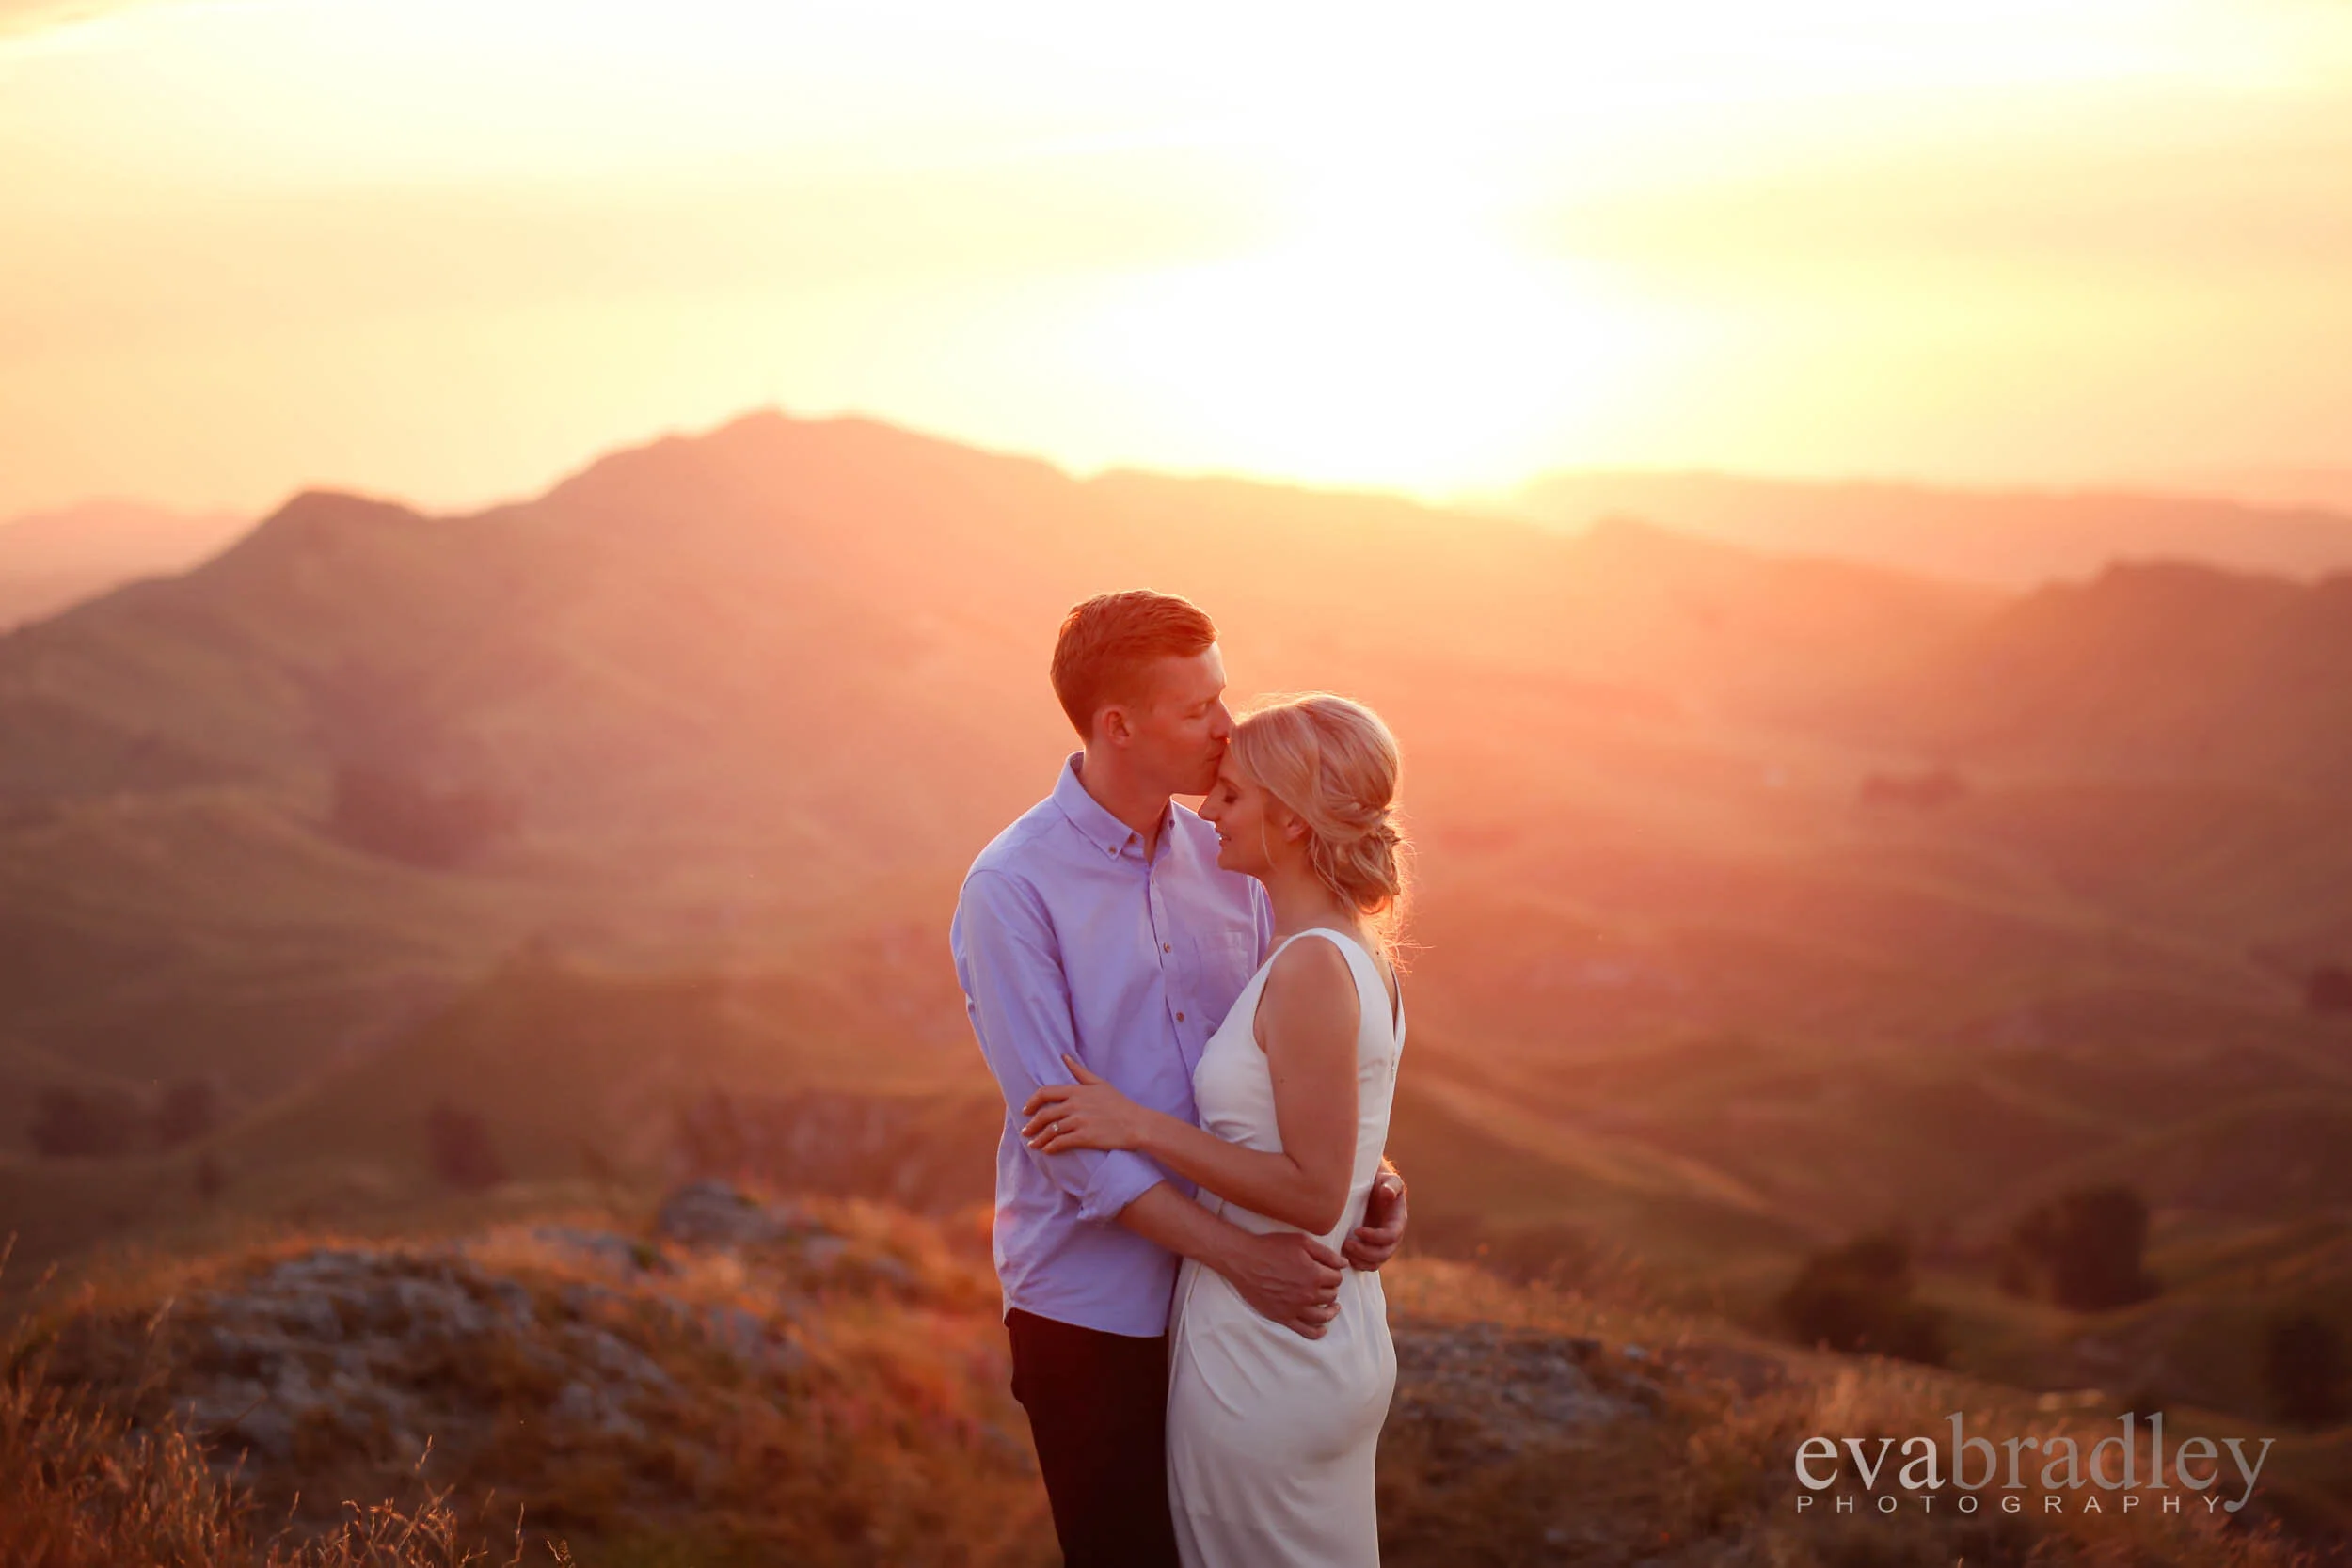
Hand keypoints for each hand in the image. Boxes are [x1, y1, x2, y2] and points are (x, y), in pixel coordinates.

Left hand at [1022, 1056, 1151, 1153]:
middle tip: (1026, 1132)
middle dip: (1032, 1125)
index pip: (1045, 1093)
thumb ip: (1079, 1071)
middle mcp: (1075, 1105)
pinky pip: (1060, 1143)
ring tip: (1033, 1145)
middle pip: (1044, 1114)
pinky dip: (1050, 1147)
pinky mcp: (1084, 1137)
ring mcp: (1079, 1121)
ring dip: (1039, 1139)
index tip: (1026, 1110)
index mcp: (1077, 1091)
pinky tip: (1047, 1151)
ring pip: (1050, 1130)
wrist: (1136, 1124)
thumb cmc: (1119, 1103)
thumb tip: (1064, 1057)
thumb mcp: (1099, 1083)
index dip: (1032, 1102)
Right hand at [1222, 1229, 1345, 1339]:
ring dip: (1331, 1311)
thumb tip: (1343, 1264)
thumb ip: (1326, 1253)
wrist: (1245, 1260)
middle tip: (1327, 1284)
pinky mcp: (1283, 1317)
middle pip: (1331, 1296)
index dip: (1335, 1274)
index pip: (1337, 1279)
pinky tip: (1322, 1329)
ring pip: (1322, 1315)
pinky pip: (1305, 1331)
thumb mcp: (1302, 1241)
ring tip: (1333, 1307)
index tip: (1330, 1271)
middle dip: (1332, 1289)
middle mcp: (1308, 1294)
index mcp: (1315, 1274)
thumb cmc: (1272, 1247)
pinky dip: (1317, 1332)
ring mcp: (1296, 1308)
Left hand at [1342, 1164, 1406, 1271]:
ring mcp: (1382, 1245)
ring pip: (1375, 1262)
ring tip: (1343, 1249)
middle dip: (1365, 1251)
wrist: (1372, 1188)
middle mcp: (1392, 1237)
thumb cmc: (1380, 1182)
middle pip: (1383, 1253)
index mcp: (1398, 1221)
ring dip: (1359, 1260)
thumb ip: (1391, 1185)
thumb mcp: (1388, 1180)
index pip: (1391, 1236)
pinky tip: (1344, 1255)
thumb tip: (1388, 1193)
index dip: (1375, 1237)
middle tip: (1346, 1243)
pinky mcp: (1371, 1249)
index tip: (1357, 1230)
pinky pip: (1367, 1264)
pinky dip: (1357, 1263)